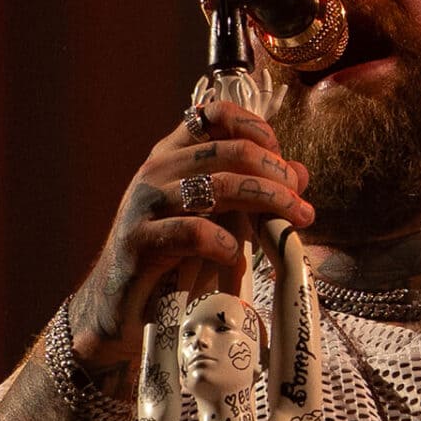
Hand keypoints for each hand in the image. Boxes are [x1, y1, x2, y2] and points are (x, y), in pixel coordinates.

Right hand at [65, 99, 314, 370]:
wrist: (118, 305)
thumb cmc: (172, 262)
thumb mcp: (217, 221)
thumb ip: (251, 196)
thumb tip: (300, 173)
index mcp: (172, 156)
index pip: (214, 116)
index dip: (256, 129)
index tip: (283, 160)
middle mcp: (157, 170)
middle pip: (228, 150)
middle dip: (274, 173)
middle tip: (301, 201)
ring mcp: (146, 204)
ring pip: (218, 186)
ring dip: (266, 200)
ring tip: (294, 221)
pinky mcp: (140, 242)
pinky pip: (192, 232)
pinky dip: (223, 242)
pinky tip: (236, 255)